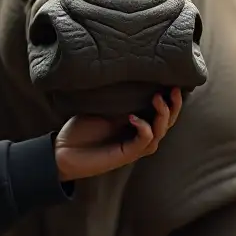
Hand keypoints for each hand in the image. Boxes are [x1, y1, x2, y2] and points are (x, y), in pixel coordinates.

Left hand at [53, 88, 182, 182]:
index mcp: (134, 125)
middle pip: (166, 124)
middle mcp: (137, 136)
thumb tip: (132, 79)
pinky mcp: (126, 156)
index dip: (170, 100)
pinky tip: (133, 118)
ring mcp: (133, 147)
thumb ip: (118, 100)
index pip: (160, 113)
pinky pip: (143, 142)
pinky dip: (144, 129)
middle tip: (174, 89)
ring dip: (162, 116)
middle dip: (174, 107)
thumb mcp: (101, 108)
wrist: (61, 151)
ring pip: (159, 133)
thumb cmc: (79, 129)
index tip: (172, 82)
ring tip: (156, 98)